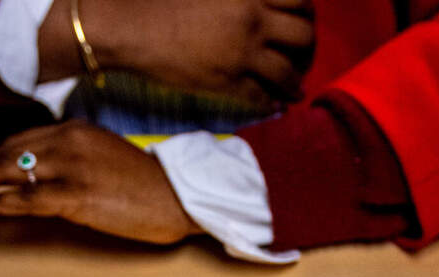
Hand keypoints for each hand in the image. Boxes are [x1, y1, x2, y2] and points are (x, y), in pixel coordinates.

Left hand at [0, 122, 199, 245]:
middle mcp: (67, 142)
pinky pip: (27, 198)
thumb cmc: (145, 188)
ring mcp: (71, 167)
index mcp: (73, 132)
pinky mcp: (77, 195)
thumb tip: (42, 182)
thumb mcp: (103, 163)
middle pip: (6, 155)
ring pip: (9, 173)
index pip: (18, 144)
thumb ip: (72, 164)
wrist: (180, 197)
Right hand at [41, 0, 313, 111]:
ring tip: (296, 87)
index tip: (303, 18)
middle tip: (304, 55)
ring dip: (296, 82)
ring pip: (288, 73)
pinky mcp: (227, 82)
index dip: (306, 11)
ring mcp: (243, 53)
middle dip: (309, 48)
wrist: (130, 26)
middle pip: (303, 36)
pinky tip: (275, 105)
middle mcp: (253, 20)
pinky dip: (272, 102)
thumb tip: (255, 3)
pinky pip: (262, 97)